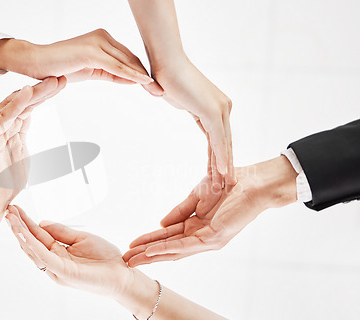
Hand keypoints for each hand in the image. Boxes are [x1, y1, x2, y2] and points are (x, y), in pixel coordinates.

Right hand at [0, 30, 162, 95]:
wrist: (38, 64)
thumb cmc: (61, 67)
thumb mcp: (92, 71)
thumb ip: (111, 74)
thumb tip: (132, 80)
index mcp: (103, 39)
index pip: (128, 57)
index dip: (141, 71)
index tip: (154, 85)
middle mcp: (102, 37)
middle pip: (130, 59)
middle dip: (146, 76)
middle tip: (161, 90)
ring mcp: (97, 42)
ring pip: (125, 62)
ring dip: (142, 77)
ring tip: (156, 90)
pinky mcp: (91, 51)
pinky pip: (115, 66)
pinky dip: (130, 75)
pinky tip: (142, 82)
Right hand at [0, 77, 66, 213]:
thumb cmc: (3, 180)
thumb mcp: (20, 150)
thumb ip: (22, 132)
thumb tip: (29, 117)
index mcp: (4, 125)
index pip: (25, 104)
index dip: (43, 94)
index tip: (60, 84)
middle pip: (22, 100)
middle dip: (42, 89)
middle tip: (61, 78)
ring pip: (15, 104)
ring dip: (35, 92)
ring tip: (53, 82)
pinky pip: (4, 116)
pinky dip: (17, 103)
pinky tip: (28, 92)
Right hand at [7, 205, 132, 298]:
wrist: (122, 274)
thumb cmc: (105, 258)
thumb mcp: (81, 238)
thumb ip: (61, 232)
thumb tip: (41, 222)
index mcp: (58, 252)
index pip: (38, 235)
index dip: (26, 222)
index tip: (15, 209)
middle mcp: (53, 262)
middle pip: (31, 242)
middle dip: (18, 226)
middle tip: (7, 210)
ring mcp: (56, 268)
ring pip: (33, 250)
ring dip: (21, 234)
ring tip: (11, 219)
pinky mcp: (63, 272)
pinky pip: (44, 258)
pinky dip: (32, 246)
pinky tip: (24, 234)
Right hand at [123, 156, 297, 266]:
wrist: (252, 182)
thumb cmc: (228, 185)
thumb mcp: (196, 197)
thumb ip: (179, 211)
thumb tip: (160, 223)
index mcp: (196, 227)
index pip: (167, 237)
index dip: (148, 241)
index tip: (131, 245)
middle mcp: (201, 237)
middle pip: (168, 249)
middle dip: (145, 254)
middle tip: (125, 260)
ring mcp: (208, 240)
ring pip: (175, 251)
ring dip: (152, 255)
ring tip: (134, 259)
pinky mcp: (215, 238)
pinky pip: (187, 245)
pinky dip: (168, 248)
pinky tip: (153, 251)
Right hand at [151, 55, 234, 182]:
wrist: (164, 62)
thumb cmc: (167, 77)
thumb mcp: (181, 99)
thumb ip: (188, 108)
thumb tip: (182, 106)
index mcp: (217, 106)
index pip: (219, 138)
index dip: (219, 157)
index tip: (218, 174)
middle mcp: (223, 107)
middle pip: (224, 143)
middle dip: (225, 166)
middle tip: (226, 185)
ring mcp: (220, 109)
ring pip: (223, 144)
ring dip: (223, 167)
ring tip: (224, 185)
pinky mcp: (213, 111)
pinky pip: (217, 140)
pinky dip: (219, 157)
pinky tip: (220, 172)